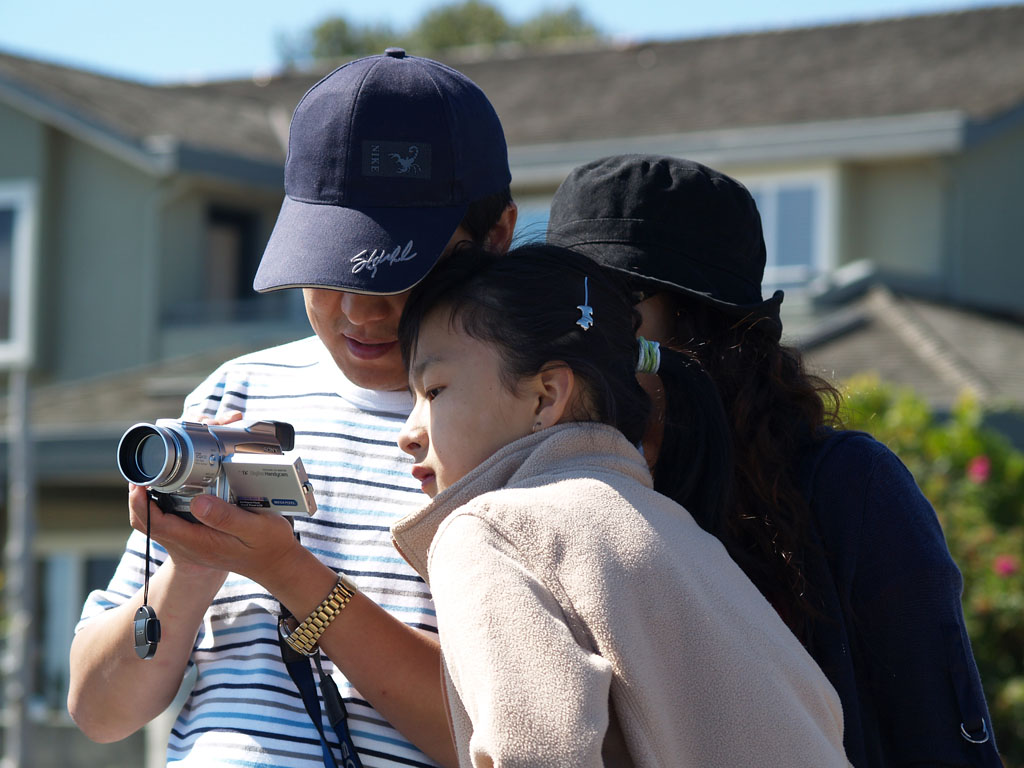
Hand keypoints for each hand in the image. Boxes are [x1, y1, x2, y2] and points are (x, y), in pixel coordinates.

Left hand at [128, 484, 302, 586]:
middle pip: (149, 524)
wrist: (276, 564)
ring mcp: (194, 543)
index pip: (156, 524)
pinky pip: (171, 523)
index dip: (141, 503)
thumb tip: (198, 502)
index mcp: (200, 541)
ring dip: (150, 502)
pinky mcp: (199, 539)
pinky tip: (175, 490)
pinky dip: (164, 506)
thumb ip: (227, 517)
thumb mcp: (256, 528)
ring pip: (157, 524)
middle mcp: (191, 544)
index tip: (140, 481)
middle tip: (143, 473)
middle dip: (140, 498)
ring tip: (154, 478)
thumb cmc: (269, 545)